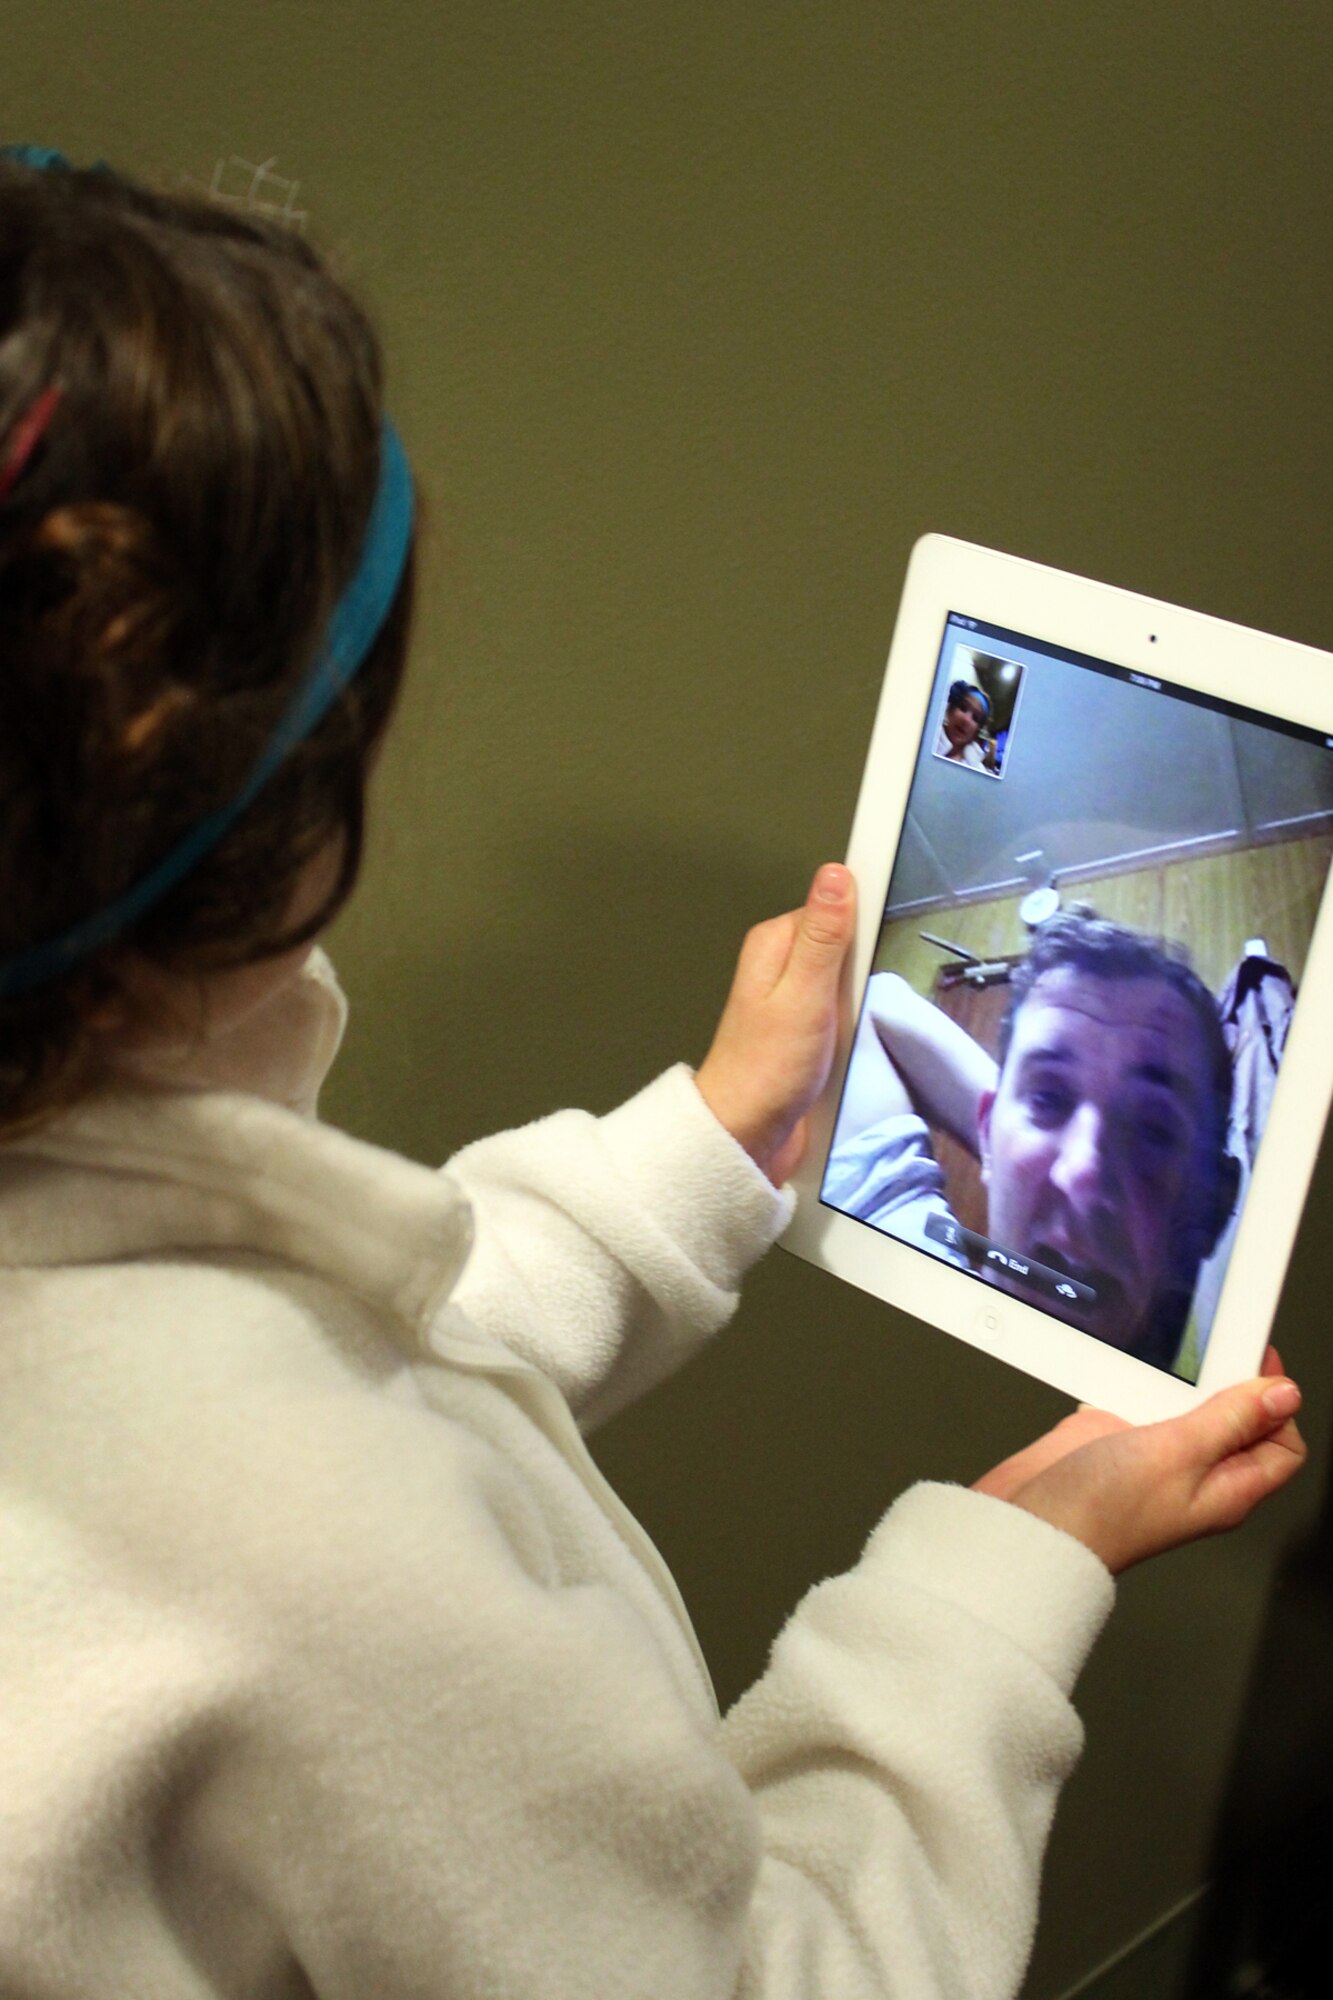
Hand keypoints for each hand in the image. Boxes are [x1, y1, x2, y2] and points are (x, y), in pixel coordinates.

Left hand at [695, 864, 854, 1184]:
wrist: (748, 1136)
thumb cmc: (763, 1072)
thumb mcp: (804, 995)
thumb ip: (824, 935)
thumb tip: (835, 877)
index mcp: (775, 944)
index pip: (834, 904)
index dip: (863, 921)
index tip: (875, 940)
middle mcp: (783, 967)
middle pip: (849, 946)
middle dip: (864, 972)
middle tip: (849, 1004)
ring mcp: (796, 998)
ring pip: (853, 982)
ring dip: (861, 1006)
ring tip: (844, 1033)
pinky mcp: (809, 1028)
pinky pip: (849, 1014)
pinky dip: (856, 1028)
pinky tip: (846, 1047)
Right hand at [973, 1347, 1305, 1573]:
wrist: (1030, 1525)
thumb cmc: (1103, 1514)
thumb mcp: (1181, 1454)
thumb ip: (1233, 1420)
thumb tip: (1284, 1395)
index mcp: (1228, 1488)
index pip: (1282, 1444)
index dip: (1277, 1404)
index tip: (1255, 1362)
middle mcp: (1195, 1473)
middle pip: (1236, 1419)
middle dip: (1228, 1382)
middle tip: (1213, 1350)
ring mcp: (1153, 1456)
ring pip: (1185, 1404)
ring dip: (1179, 1379)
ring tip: (1171, 1358)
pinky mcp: (1113, 1439)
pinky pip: (1138, 1400)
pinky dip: (1135, 1380)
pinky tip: (1127, 1371)